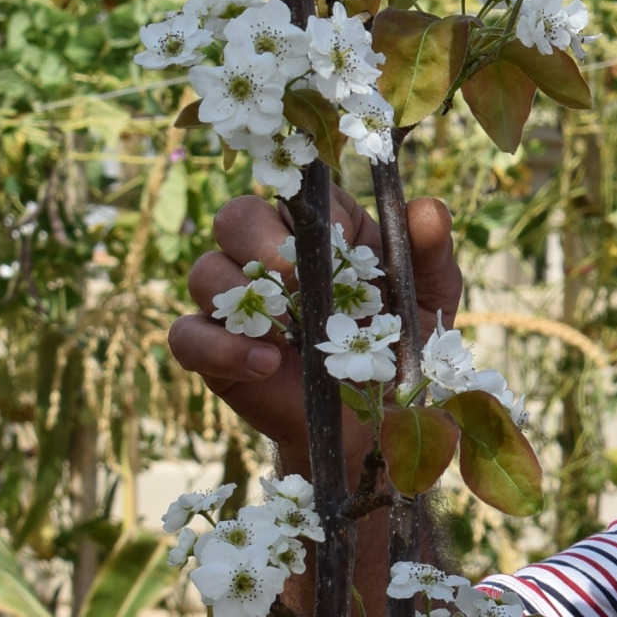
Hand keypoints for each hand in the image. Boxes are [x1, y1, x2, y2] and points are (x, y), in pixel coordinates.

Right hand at [166, 188, 465, 467]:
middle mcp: (265, 255)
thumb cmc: (399, 343)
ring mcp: (233, 303)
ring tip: (287, 328)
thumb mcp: (427, 296)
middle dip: (260, 239)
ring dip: (238, 295)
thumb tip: (429, 209)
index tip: (342, 239)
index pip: (297, 195)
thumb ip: (429, 251)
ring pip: (204, 271)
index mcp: (317, 229)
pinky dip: (221, 348)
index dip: (312, 210)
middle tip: (297, 275)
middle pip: (235, 217)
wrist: (371, 421)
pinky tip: (267, 363)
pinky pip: (187, 336)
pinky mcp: (211, 350)